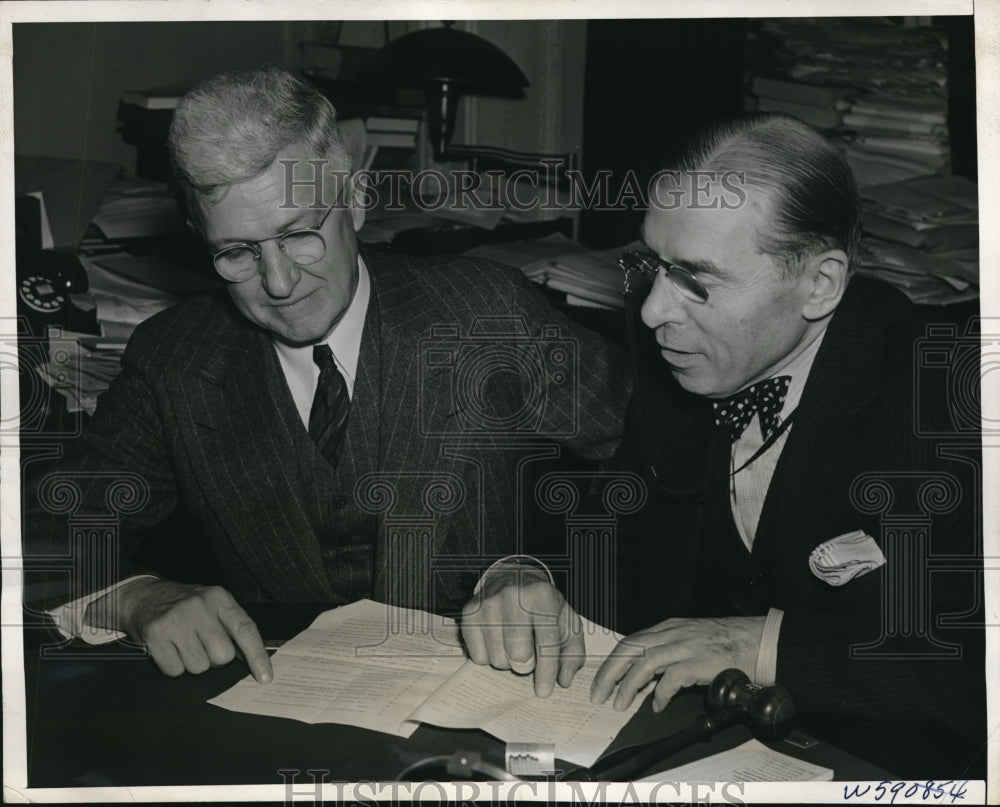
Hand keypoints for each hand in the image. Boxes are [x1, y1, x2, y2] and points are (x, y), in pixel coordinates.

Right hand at [85, 578, 272, 682]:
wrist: (144, 596)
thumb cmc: (185, 606)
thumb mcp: (213, 606)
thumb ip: (232, 627)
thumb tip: (255, 660)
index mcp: (220, 598)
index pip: (245, 630)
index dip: (257, 656)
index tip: (265, 677)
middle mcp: (200, 606)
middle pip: (223, 656)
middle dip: (216, 659)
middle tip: (204, 646)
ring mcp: (177, 620)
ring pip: (199, 667)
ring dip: (193, 663)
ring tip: (184, 644)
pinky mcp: (156, 635)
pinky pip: (175, 670)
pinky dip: (174, 666)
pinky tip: (170, 649)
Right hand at [461, 571, 584, 697]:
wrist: (512, 577)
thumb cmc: (542, 606)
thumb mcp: (566, 622)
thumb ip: (572, 652)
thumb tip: (564, 680)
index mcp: (543, 596)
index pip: (546, 642)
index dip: (546, 671)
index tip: (544, 692)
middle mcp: (513, 596)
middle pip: (518, 653)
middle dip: (526, 665)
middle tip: (529, 658)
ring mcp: (488, 603)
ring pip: (497, 658)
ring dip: (508, 662)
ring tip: (513, 646)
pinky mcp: (470, 612)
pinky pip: (478, 656)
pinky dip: (490, 657)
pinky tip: (497, 641)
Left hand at [590, 616, 764, 712]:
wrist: (758, 641)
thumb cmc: (725, 644)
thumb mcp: (689, 641)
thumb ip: (667, 655)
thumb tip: (645, 680)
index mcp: (668, 628)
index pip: (630, 641)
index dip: (612, 662)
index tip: (600, 681)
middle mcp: (673, 633)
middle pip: (630, 649)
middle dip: (609, 672)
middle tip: (599, 694)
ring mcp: (687, 646)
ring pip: (646, 662)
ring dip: (628, 685)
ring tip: (620, 704)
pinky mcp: (701, 661)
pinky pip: (672, 677)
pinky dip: (660, 692)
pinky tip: (657, 705)